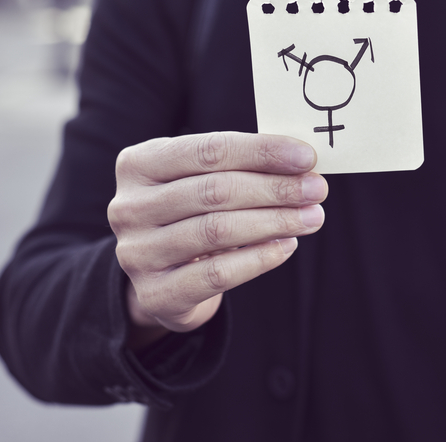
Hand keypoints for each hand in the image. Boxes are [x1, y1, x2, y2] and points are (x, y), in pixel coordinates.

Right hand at [108, 132, 326, 347]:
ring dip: (274, 222)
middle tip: (317, 190)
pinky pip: (216, 274)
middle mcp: (128, 207)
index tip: (306, 157)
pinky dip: (259, 258)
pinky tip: (287, 246)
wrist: (162, 278)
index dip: (261, 151)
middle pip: (214, 191)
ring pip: (217, 231)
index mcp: (138, 164)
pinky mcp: (155, 294)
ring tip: (311, 217)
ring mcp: (137, 253)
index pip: (207, 150)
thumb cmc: (192, 214)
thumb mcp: (201, 180)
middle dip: (274, 189)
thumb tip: (302, 162)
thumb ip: (239, 166)